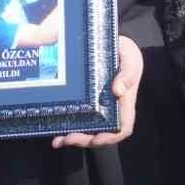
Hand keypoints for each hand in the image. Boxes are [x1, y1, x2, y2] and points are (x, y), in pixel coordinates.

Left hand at [53, 34, 142, 148]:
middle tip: (68, 138)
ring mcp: (96, 107)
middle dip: (84, 140)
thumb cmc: (124, 53)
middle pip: (100, 134)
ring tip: (58, 140)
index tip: (96, 139)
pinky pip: (76, 118)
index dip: (110, 137)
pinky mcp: (84, 101)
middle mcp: (110, 110)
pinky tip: (53, 128)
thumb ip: (128, 73)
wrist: (111, 43)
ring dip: (73, 138)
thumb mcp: (130, 58)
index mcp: (124, 104)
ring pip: (87, 130)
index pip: (122, 128)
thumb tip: (118, 91)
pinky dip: (65, 126)